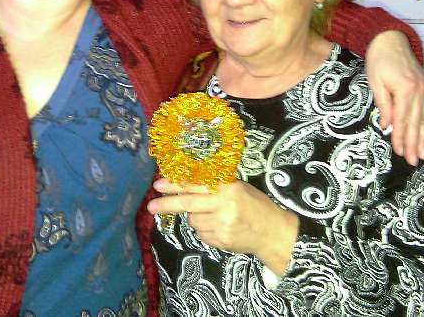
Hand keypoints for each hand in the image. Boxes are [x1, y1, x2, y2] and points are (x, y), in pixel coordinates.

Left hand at [147, 178, 297, 274]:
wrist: (273, 232)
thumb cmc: (254, 206)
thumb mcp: (238, 188)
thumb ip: (214, 186)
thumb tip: (183, 183)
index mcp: (228, 187)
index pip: (196, 184)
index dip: (175, 184)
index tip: (158, 184)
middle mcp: (224, 205)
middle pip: (188, 204)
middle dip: (167, 204)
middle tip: (151, 206)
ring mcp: (222, 225)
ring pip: (194, 220)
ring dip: (196, 218)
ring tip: (213, 216)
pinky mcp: (221, 240)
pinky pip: (201, 234)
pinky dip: (204, 230)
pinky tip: (219, 228)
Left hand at [365, 31, 423, 164]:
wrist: (391, 41)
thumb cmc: (379, 61)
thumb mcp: (375, 82)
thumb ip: (384, 104)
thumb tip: (387, 126)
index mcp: (405, 89)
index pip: (402, 119)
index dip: (401, 137)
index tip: (399, 152)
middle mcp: (420, 91)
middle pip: (416, 123)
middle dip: (414, 144)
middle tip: (413, 161)